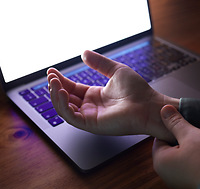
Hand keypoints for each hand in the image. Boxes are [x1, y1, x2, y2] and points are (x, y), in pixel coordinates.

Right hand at [47, 50, 178, 141]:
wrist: (149, 104)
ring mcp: (90, 117)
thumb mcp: (115, 70)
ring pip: (65, 109)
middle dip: (55, 87)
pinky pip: (71, 117)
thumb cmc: (137, 90)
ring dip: (56, 95)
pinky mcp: (92, 125)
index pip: (71, 88)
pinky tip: (62, 92)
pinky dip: (63, 105)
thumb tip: (84, 52)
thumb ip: (99, 63)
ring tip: (54, 82)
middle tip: (50, 75)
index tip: (52, 70)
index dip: (60, 80)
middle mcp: (90, 107)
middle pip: (65, 98)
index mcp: (94, 96)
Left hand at [152, 105, 199, 188]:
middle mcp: (166, 175)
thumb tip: (163, 109)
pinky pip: (193, 172)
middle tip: (199, 136)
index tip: (187, 127)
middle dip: (185, 142)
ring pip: (184, 161)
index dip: (174, 130)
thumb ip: (176, 122)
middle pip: (172, 150)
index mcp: (160, 161)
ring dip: (194, 154)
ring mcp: (179, 185)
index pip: (160, 139)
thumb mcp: (191, 135)